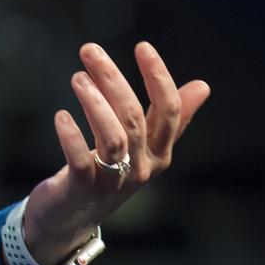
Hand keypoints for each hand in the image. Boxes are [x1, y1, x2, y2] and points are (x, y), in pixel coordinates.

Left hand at [19, 42, 209, 264]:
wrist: (72, 217)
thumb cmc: (108, 173)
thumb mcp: (142, 146)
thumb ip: (170, 118)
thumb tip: (204, 86)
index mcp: (159, 153)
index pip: (169, 111)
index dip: (159, 78)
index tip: (143, 46)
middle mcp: (142, 168)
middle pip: (135, 118)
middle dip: (113, 80)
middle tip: (89, 50)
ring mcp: (113, 182)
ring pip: (113, 139)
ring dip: (94, 103)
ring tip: (77, 77)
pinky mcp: (82, 190)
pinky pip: (81, 161)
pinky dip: (71, 136)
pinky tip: (61, 116)